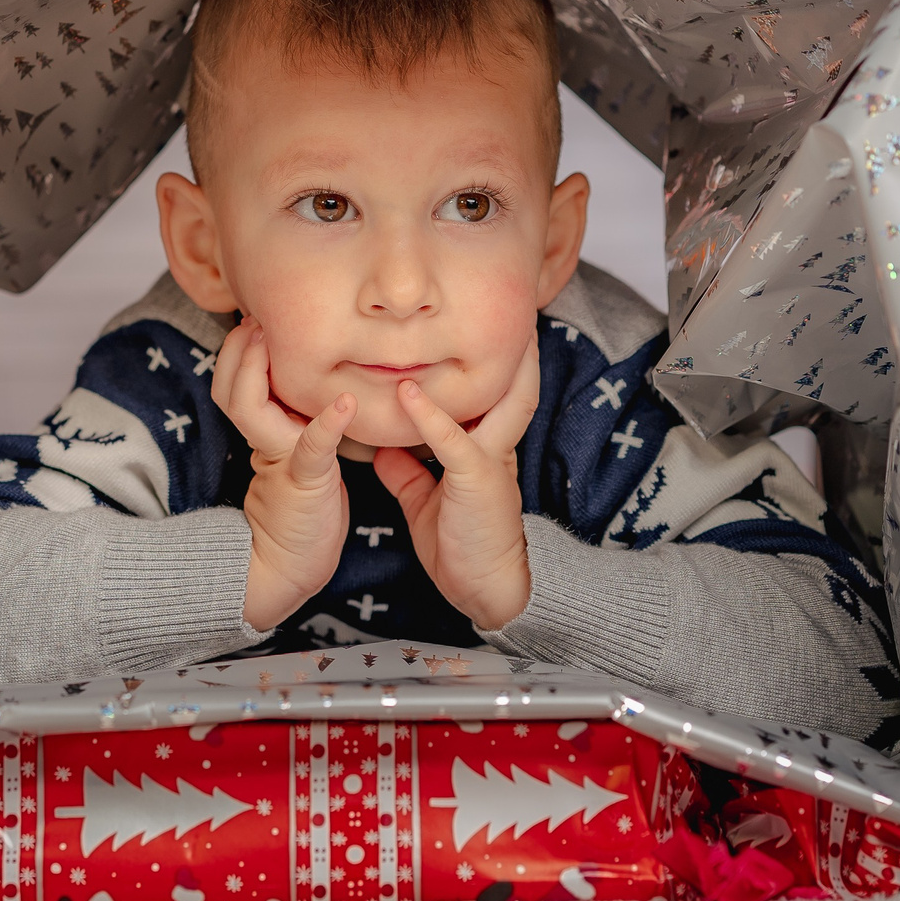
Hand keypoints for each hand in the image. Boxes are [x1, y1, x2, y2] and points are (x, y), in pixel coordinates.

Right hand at [210, 318, 355, 631]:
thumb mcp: (295, 449)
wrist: (292, 562)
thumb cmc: (302, 503)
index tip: (252, 319)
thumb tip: (302, 375)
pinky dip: (326, 423)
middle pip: (230, 390)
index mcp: (262, 431)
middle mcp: (263, 441)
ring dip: (260, 370)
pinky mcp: (307, 480)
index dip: (236, 351)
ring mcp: (281, 458)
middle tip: (254, 320)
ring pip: (250, 409)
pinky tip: (344, 403)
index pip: (230, 383)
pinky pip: (312, 447)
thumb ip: (293, 416)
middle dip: (239, 352)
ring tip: (273, 341)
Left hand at [373, 336, 540, 631]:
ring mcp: (489, 462)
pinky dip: (429, 416)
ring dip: (489, 366)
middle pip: (514, 387)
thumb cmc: (463, 548)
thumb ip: (409, 470)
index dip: (491, 363)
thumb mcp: (429, 501)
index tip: (475, 330)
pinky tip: (407, 392)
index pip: (493, 395)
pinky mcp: (477, 481)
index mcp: (485, 450)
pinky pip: (454, 443)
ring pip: (501, 402)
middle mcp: (494, 448)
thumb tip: (385, 447)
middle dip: (514, 349)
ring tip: (466, 327)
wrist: (485, 590)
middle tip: (502, 310)